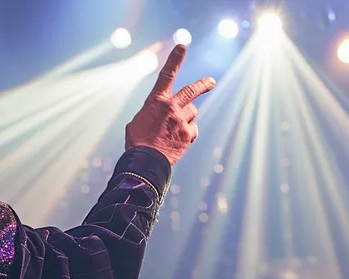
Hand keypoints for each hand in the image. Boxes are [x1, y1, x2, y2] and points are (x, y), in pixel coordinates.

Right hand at [125, 44, 215, 164]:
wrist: (144, 162)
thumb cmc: (137, 142)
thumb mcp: (137, 122)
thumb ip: (151, 113)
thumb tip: (158, 115)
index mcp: (156, 101)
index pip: (166, 75)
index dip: (175, 60)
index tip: (182, 46)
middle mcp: (171, 107)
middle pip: (192, 90)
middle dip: (204, 84)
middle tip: (211, 82)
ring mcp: (181, 120)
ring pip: (192, 113)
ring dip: (186, 118)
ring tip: (175, 129)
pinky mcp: (188, 134)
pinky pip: (193, 130)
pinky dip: (188, 134)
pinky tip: (178, 141)